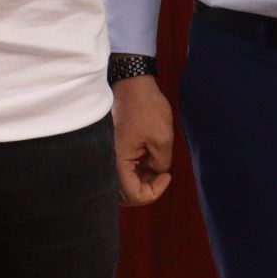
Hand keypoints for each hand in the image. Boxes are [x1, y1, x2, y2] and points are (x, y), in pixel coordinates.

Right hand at [112, 73, 174, 204]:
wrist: (133, 83)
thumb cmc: (147, 108)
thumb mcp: (163, 139)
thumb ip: (160, 164)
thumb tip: (155, 171)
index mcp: (117, 161)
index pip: (133, 195)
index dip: (154, 191)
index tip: (167, 175)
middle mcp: (108, 160)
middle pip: (124, 193)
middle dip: (145, 189)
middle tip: (162, 176)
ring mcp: (109, 154)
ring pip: (123, 182)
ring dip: (141, 179)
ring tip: (157, 165)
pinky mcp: (112, 147)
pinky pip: (122, 168)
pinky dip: (136, 169)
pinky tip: (148, 158)